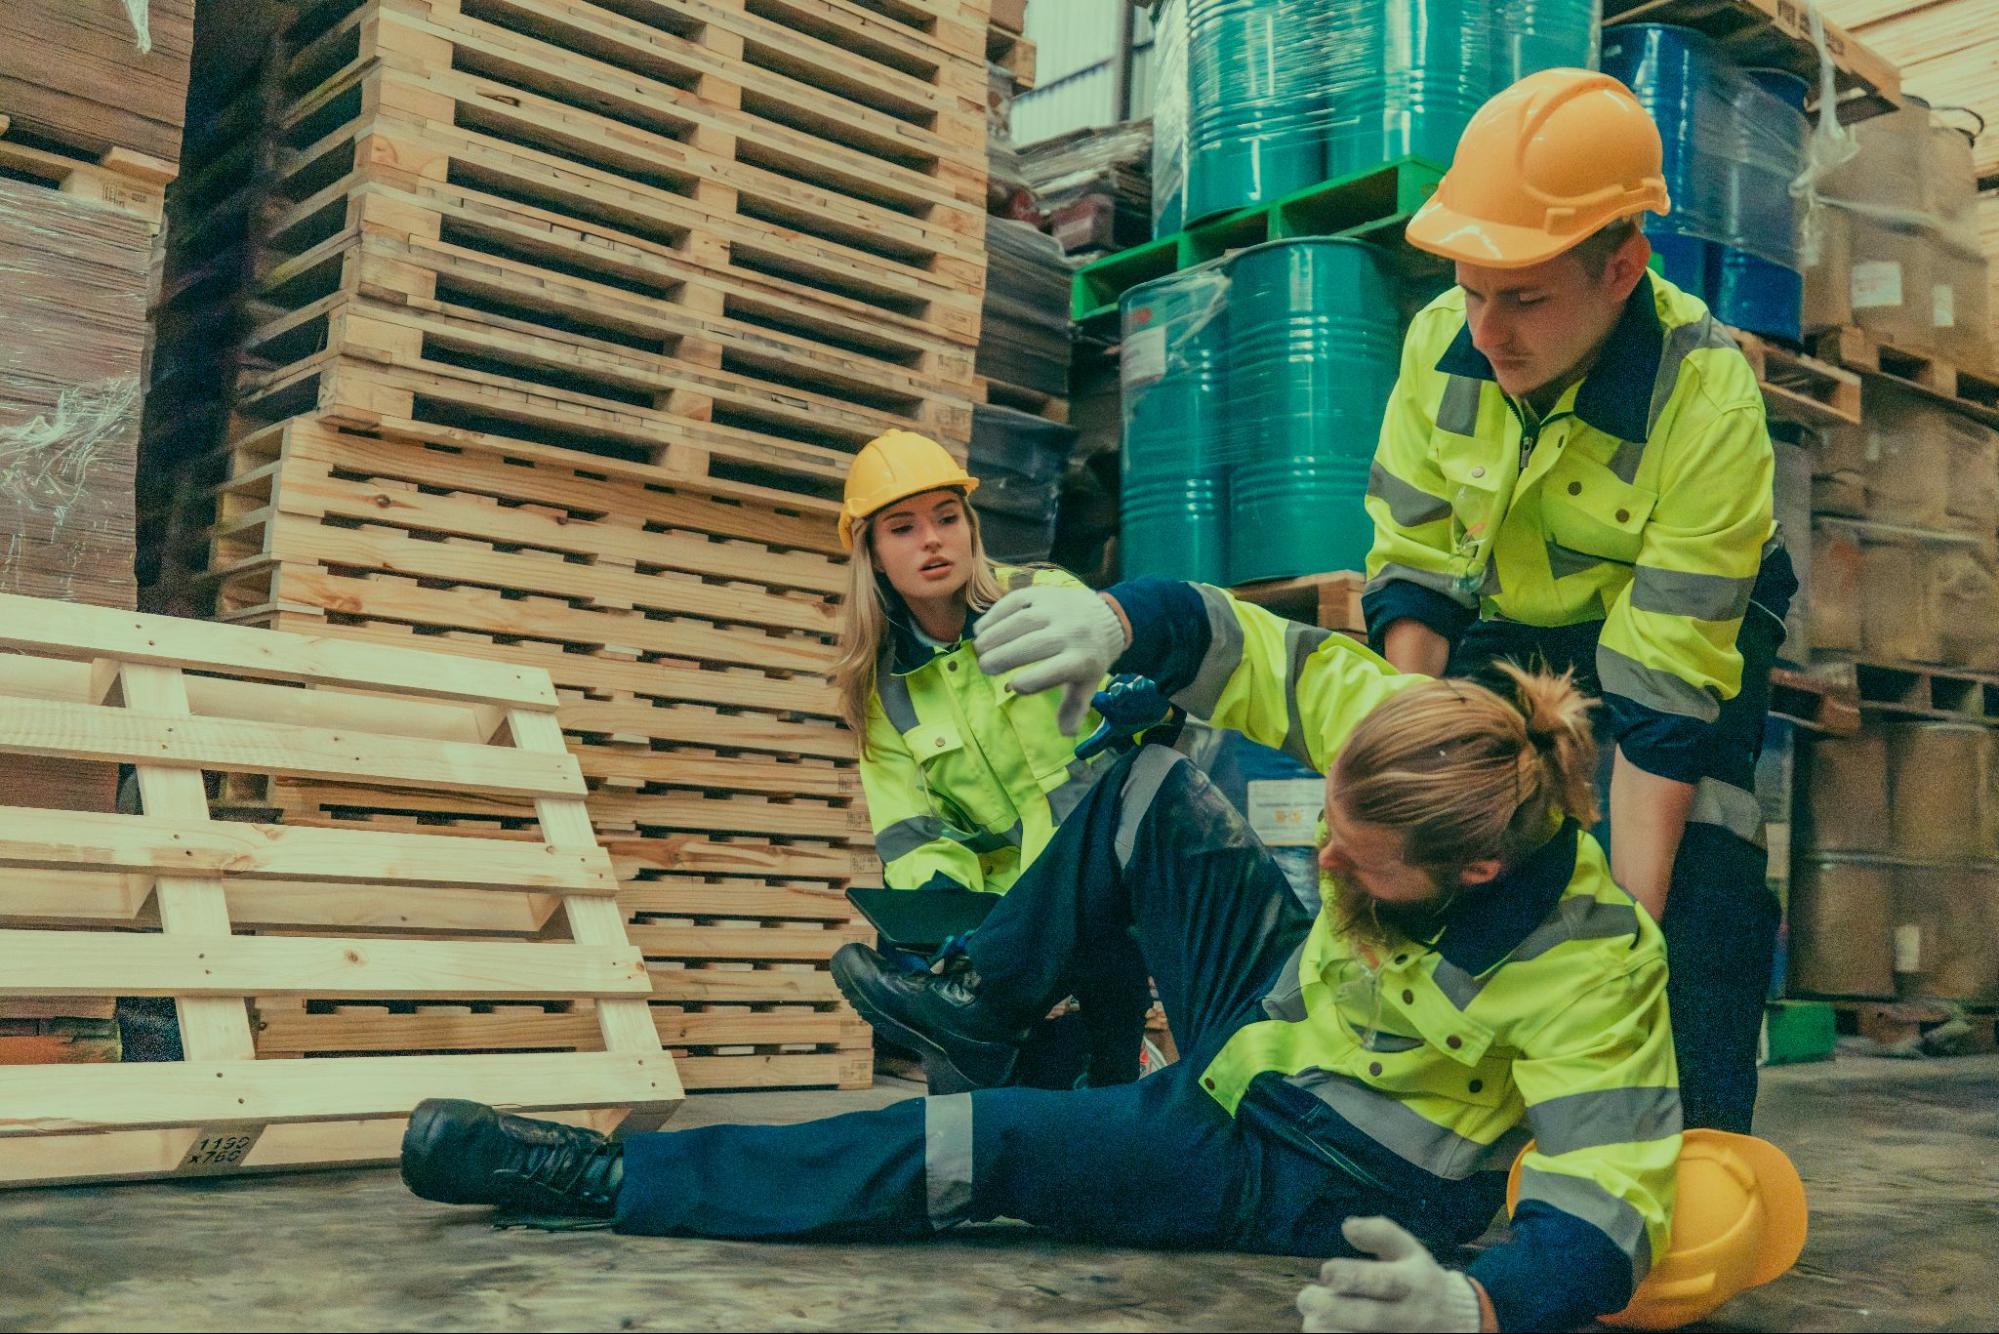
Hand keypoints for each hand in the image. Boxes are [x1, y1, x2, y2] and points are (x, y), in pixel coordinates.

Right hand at [972, 586, 1130, 733]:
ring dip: (995, 635)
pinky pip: (1016, 601)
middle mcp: (1070, 632)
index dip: (1033, 680)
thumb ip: (1074, 708)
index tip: (1014, 687)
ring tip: (979, 649)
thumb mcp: (1088, 684)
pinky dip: (995, 614)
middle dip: (1004, 656)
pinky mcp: (1043, 593)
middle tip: (985, 667)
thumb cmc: (1089, 657)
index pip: (1056, 671)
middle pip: (1033, 644)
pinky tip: (982, 629)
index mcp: (1082, 659)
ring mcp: (1056, 609)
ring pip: (1021, 620)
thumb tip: (1065, 733)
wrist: (1106, 616)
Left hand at [1296, 1218, 1482, 1332]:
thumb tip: (1347, 1226)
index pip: (1384, 1281)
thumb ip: (1380, 1234)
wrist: (1457, 1322)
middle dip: (1332, 1308)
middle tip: (1306, 1298)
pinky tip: (1325, 1331)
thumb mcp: (1410, 1250)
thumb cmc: (1421, 1280)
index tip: (1325, 1271)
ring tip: (1312, 1321)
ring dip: (1330, 1331)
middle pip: (1370, 1317)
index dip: (1351, 1276)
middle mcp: (1410, 1316)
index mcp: (1414, 1283)